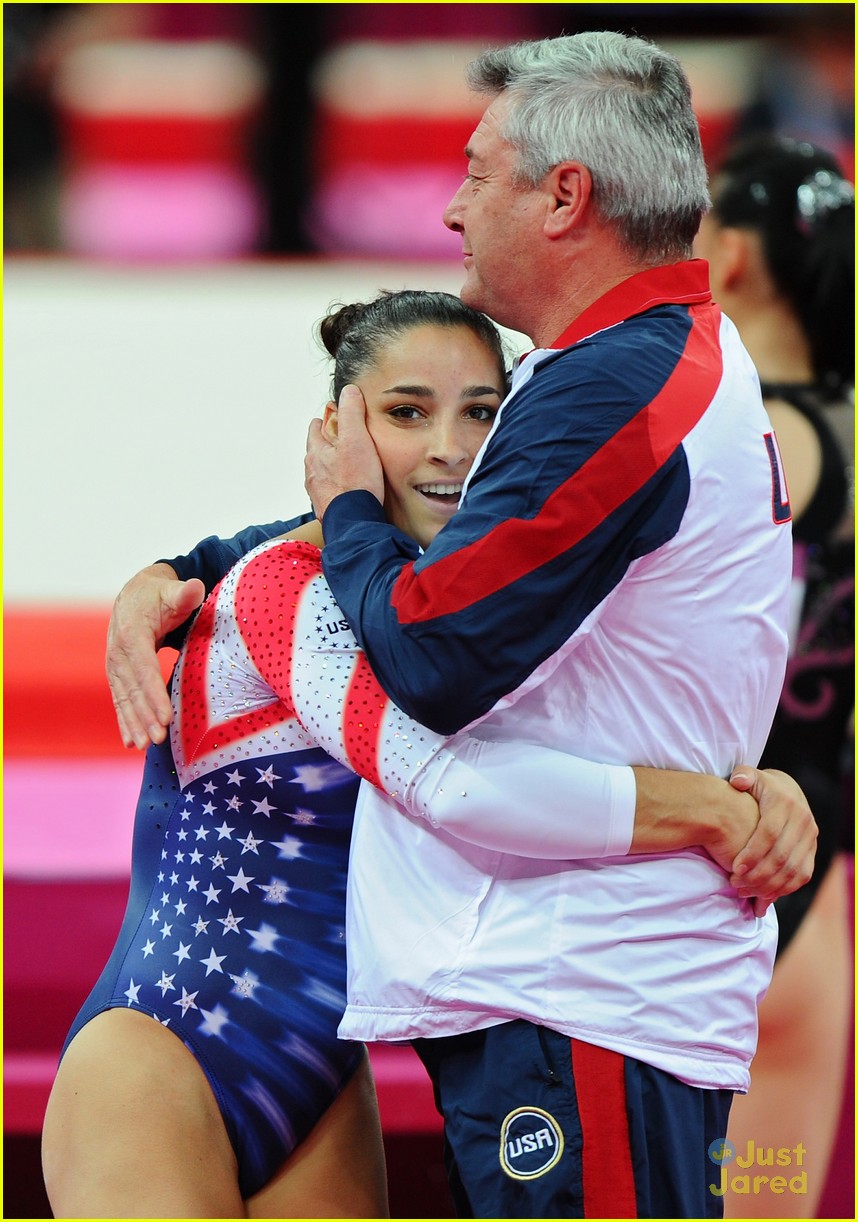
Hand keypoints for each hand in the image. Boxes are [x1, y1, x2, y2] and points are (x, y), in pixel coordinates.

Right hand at [106, 563, 203, 748]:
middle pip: (132, 688)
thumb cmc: (160, 594)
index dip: (153, 693)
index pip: (144, 668)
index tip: (166, 716)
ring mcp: (114, 665)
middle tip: (159, 738)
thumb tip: (195, 588)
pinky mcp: (117, 675)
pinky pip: (120, 700)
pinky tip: (131, 742)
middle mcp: (118, 652)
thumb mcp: (173, 590)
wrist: (135, 594)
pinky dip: (125, 721)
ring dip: (133, 723)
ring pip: (124, 699)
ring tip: (144, 746)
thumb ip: (184, 592)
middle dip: (145, 715)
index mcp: (132, 632)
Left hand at [304, 384, 383, 520]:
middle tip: (349, 443)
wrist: (354, 521)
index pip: (316, 427)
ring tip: (352, 467)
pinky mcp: (326, 508)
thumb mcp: (357, 438)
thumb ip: (351, 412)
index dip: (329, 421)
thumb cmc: (356, 481)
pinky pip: (330, 491)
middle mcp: (312, 472)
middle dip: (331, 444)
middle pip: (319, 450)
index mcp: (316, 451)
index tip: (342, 420)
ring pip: (323, 472)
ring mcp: (317, 492)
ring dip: (334, 467)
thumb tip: (349, 391)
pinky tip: (351, 489)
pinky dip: (338, 487)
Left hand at [728, 766, 818, 916]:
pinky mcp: (812, 850)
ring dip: (769, 886)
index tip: (734, 868)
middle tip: (735, 885)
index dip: (753, 853)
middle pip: (781, 856)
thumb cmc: (759, 787)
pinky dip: (784, 888)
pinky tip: (764, 895)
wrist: (786, 790)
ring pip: (793, 870)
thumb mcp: (750, 776)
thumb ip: (742, 776)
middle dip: (757, 875)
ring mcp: (810, 836)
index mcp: (785, 803)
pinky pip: (802, 875)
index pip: (770, 833)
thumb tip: (738, 781)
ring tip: (745, 892)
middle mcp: (803, 820)